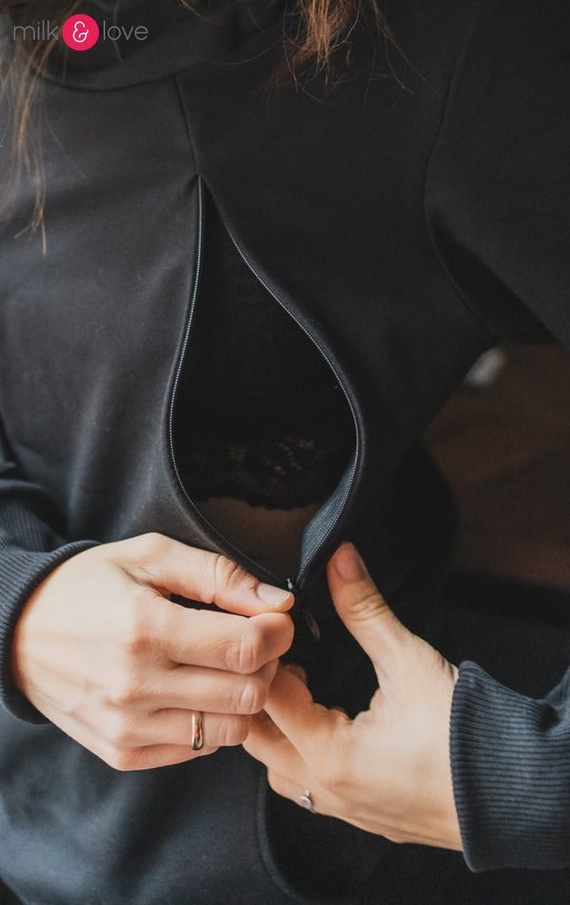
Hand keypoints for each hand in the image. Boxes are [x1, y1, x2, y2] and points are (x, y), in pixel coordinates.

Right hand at [12, 533, 293, 770]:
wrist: (19, 633)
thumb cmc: (89, 585)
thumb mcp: (150, 556)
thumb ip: (219, 574)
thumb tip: (280, 603)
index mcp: (144, 628)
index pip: (245, 649)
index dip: (278, 633)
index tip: (277, 619)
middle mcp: (136, 686)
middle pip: (247, 694)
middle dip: (267, 664)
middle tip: (254, 641)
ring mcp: (127, 727)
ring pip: (230, 730)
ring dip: (244, 697)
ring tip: (228, 667)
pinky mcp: (122, 752)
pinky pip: (198, 749)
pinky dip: (212, 721)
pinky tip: (197, 690)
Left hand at [244, 542, 461, 849]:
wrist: (513, 791)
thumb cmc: (464, 735)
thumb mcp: (409, 662)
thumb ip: (365, 610)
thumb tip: (339, 560)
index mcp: (329, 756)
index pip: (265, 698)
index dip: (265, 657)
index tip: (277, 630)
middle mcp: (325, 790)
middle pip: (257, 740)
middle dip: (260, 694)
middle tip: (284, 656)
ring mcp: (341, 808)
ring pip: (278, 769)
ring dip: (277, 728)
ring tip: (303, 686)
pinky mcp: (360, 813)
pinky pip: (306, 786)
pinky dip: (300, 752)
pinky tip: (323, 721)